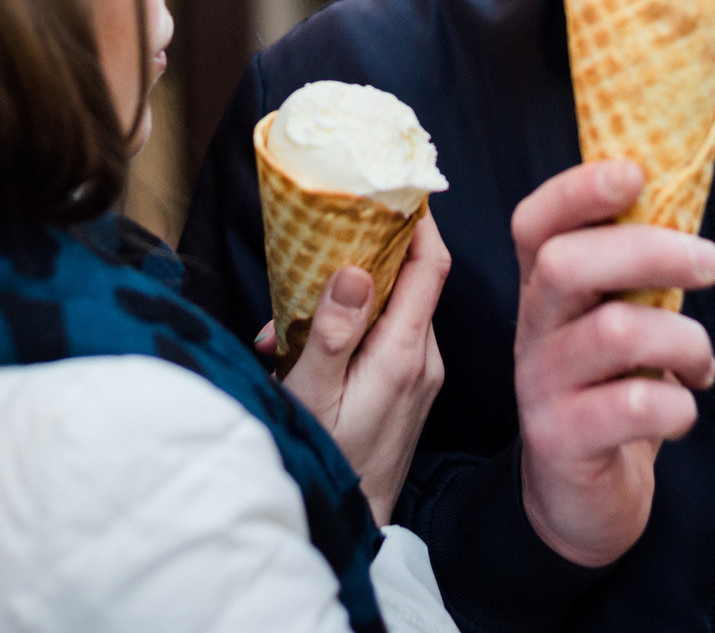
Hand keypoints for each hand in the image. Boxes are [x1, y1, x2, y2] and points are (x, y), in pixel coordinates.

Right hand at [256, 212, 450, 523]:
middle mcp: (423, 358)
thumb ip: (332, 332)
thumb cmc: (324, 464)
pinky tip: (301, 354)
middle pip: (408, 278)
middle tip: (312, 250)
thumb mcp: (313, 396)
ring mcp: (419, 374)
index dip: (416, 217)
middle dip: (360, 257)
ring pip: (391, 308)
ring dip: (344, 301)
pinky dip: (349, 331)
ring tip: (284, 331)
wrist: (349, 530)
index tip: (391, 183)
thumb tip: (353, 268)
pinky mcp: (409, 388)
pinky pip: (385, 337)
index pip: (430, 264)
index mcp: (405, 352)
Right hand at [512, 161, 714, 567]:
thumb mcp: (616, 319)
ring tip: (701, 360)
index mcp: (545, 289)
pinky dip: (677, 403)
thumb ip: (634, 270)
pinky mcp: (562, 439)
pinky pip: (632, 407)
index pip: (536, 223)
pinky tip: (682, 408)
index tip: (635, 174)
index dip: (577, 190)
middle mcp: (533, 328)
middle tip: (711, 262)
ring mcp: (541, 384)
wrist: (579, 495)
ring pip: (613, 332)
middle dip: (649, 251)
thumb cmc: (612, 389)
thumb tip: (685, 192)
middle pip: (567, 264)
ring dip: (683, 338)